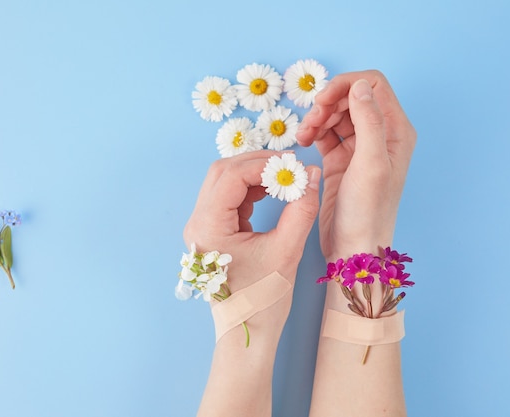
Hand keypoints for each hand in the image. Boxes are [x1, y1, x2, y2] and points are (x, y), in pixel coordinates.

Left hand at [183, 150, 320, 326]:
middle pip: (222, 173)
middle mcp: (198, 223)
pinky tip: (273, 193)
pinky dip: (250, 191)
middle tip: (289, 165)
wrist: (247, 332)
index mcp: (208, 227)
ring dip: (253, 176)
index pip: (231, 177)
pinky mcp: (212, 232)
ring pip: (224, 184)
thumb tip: (311, 174)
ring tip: (284, 179)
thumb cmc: (263, 299)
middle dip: (256, 165)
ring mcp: (203, 228)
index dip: (263, 165)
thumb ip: (301, 209)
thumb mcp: (287, 251)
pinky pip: (228, 199)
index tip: (293, 164)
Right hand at [296, 70, 415, 260]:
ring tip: (303, 136)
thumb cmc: (368, 211)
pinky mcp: (340, 160)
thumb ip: (368, 121)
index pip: (373, 85)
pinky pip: (325, 133)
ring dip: (317, 117)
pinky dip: (313, 132)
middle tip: (310, 122)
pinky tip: (304, 142)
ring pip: (335, 114)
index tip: (322, 101)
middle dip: (327, 103)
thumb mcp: (371, 163)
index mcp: (396, 131)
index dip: (345, 85)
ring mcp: (359, 147)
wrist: (353, 246)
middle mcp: (380, 135)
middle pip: (351, 96)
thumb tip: (359, 86)